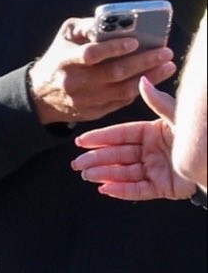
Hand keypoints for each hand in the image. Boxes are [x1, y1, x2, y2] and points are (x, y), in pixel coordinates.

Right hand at [27, 18, 176, 127]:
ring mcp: (85, 101)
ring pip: (122, 90)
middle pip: (113, 73)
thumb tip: (113, 20)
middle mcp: (75, 83)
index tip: (135, 41)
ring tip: (167, 66)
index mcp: (65, 61)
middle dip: (143, 62)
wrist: (40, 96)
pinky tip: (152, 80)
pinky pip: (120, 102)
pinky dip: (138, 90)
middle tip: (164, 52)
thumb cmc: (58, 59)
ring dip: (148, 78)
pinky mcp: (93, 113)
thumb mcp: (65, 36)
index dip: (114, 48)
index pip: (91, 55)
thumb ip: (87, 26)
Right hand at [70, 78, 193, 201]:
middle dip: (96, 159)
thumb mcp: (177, 116)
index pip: (121, 135)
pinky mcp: (161, 188)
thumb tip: (142, 82)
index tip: (82, 140)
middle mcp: (150, 152)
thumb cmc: (200, 133)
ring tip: (87, 175)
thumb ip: (158, 102)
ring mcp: (155, 170)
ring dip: (104, 174)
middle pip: (118, 155)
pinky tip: (105, 188)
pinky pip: (137, 190)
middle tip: (77, 163)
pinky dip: (121, 190)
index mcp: (152, 133)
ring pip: (124, 173)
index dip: (101, 137)